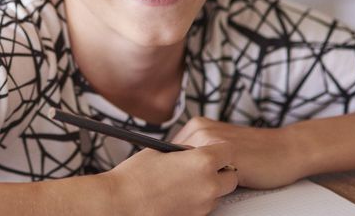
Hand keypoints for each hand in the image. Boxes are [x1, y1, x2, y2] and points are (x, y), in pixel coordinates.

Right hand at [104, 142, 237, 215]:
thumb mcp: (162, 151)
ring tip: (185, 181)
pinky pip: (206, 206)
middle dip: (221, 171)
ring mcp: (204, 204)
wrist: (122, 203)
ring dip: (210, 186)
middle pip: (232, 176)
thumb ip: (185, 150)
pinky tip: (179, 193)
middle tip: (204, 167)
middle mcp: (209, 184)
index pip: (229, 151)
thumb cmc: (136, 177)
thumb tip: (194, 150)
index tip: (213, 150)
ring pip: (219, 193)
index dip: (220, 150)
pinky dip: (198, 199)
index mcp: (202, 161)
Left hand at [172, 117, 304, 188]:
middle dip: (176, 178)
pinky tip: (214, 192)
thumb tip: (170, 170)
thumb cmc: (254, 153)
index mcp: (197, 125)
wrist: (286, 149)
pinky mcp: (227, 159)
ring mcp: (213, 143)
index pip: (167, 152)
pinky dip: (206, 190)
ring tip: (201, 190)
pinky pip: (207, 182)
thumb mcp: (219, 146)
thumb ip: (196, 153)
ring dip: (190, 185)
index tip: (167, 181)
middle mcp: (201, 130)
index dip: (167, 170)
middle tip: (182, 190)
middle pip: (172, 162)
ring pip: (187, 173)